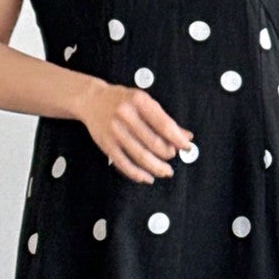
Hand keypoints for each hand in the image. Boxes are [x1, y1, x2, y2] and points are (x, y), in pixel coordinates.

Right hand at [79, 79, 193, 182]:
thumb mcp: (144, 102)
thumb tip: (186, 136)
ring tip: (165, 171)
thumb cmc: (123, 101)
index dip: (177, 139)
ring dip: (156, 167)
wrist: (91, 100)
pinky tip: (147, 177)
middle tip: (173, 157)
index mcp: (139, 101)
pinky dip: (138, 174)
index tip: (187, 147)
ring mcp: (115, 131)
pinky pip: (124, 164)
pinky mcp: (106, 145)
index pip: (164, 124)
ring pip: (140, 156)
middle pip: (153, 142)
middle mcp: (126, 115)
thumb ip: (164, 119)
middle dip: (167, 154)